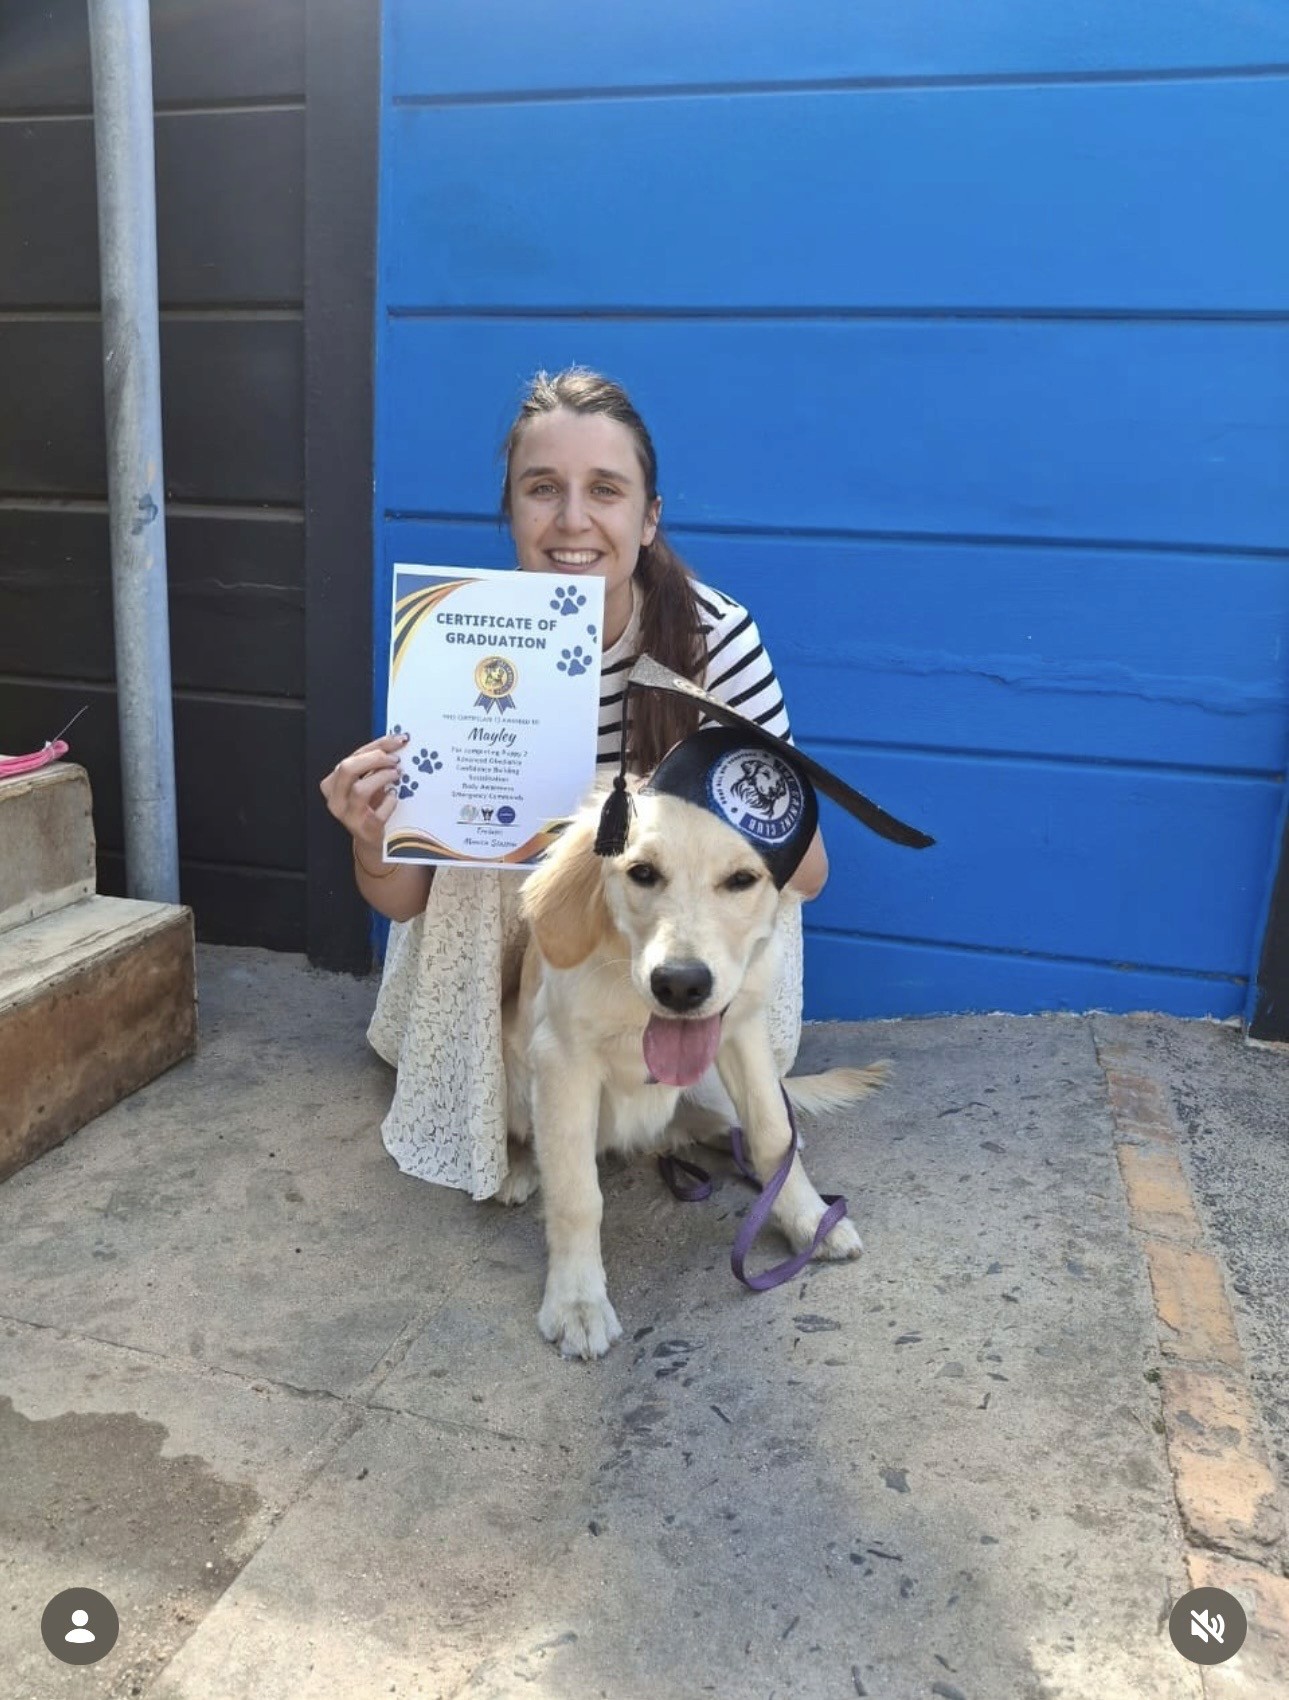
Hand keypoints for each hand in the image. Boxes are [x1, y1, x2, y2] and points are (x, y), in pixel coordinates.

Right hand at [319, 733, 407, 848]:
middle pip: (348, 769)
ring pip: (360, 789)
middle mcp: (336, 798)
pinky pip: (378, 812)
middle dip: (374, 759)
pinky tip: (393, 796)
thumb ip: (372, 763)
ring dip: (381, 777)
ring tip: (396, 774)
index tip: (397, 740)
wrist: (368, 838)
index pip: (352, 756)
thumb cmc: (368, 806)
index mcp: (333, 783)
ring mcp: (348, 815)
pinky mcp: (364, 828)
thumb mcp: (365, 782)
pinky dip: (389, 801)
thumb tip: (394, 741)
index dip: (377, 745)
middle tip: (394, 759)